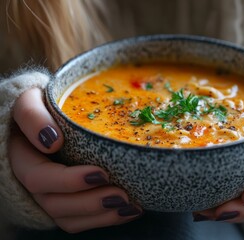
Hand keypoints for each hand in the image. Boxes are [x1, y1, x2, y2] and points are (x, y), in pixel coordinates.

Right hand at [9, 88, 141, 232]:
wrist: (50, 119)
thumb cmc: (42, 109)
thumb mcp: (30, 101)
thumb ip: (31, 114)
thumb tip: (51, 139)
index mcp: (22, 158)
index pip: (38, 177)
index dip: (68, 181)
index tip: (100, 173)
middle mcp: (34, 183)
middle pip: (55, 204)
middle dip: (90, 203)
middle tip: (121, 195)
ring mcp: (50, 195)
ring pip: (69, 219)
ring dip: (101, 216)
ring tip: (130, 206)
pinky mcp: (67, 203)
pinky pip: (81, 221)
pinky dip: (105, 219)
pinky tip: (129, 210)